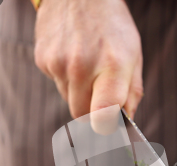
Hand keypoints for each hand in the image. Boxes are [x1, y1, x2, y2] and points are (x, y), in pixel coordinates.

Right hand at [34, 0, 142, 118]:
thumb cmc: (112, 25)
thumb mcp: (134, 54)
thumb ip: (132, 92)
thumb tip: (126, 121)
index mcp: (113, 65)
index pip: (103, 116)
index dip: (106, 129)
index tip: (109, 128)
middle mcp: (82, 66)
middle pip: (82, 115)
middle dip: (92, 113)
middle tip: (101, 97)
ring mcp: (58, 63)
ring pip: (68, 100)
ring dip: (79, 93)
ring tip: (88, 66)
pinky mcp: (42, 59)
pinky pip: (56, 83)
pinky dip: (65, 78)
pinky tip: (72, 56)